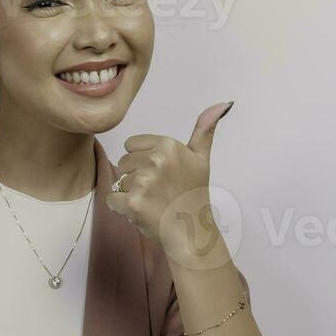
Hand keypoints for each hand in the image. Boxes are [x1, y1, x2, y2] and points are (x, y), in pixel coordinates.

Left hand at [106, 101, 233, 254]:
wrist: (191, 231)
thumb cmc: (193, 195)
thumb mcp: (201, 158)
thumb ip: (204, 130)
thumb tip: (223, 103)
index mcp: (168, 145)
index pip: (132, 145)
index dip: (143, 161)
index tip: (161, 175)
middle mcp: (156, 160)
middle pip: (123, 163)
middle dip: (135, 177)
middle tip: (157, 191)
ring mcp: (144, 182)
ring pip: (118, 182)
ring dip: (130, 194)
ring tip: (152, 202)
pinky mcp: (133, 202)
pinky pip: (112, 200)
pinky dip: (122, 209)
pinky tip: (142, 212)